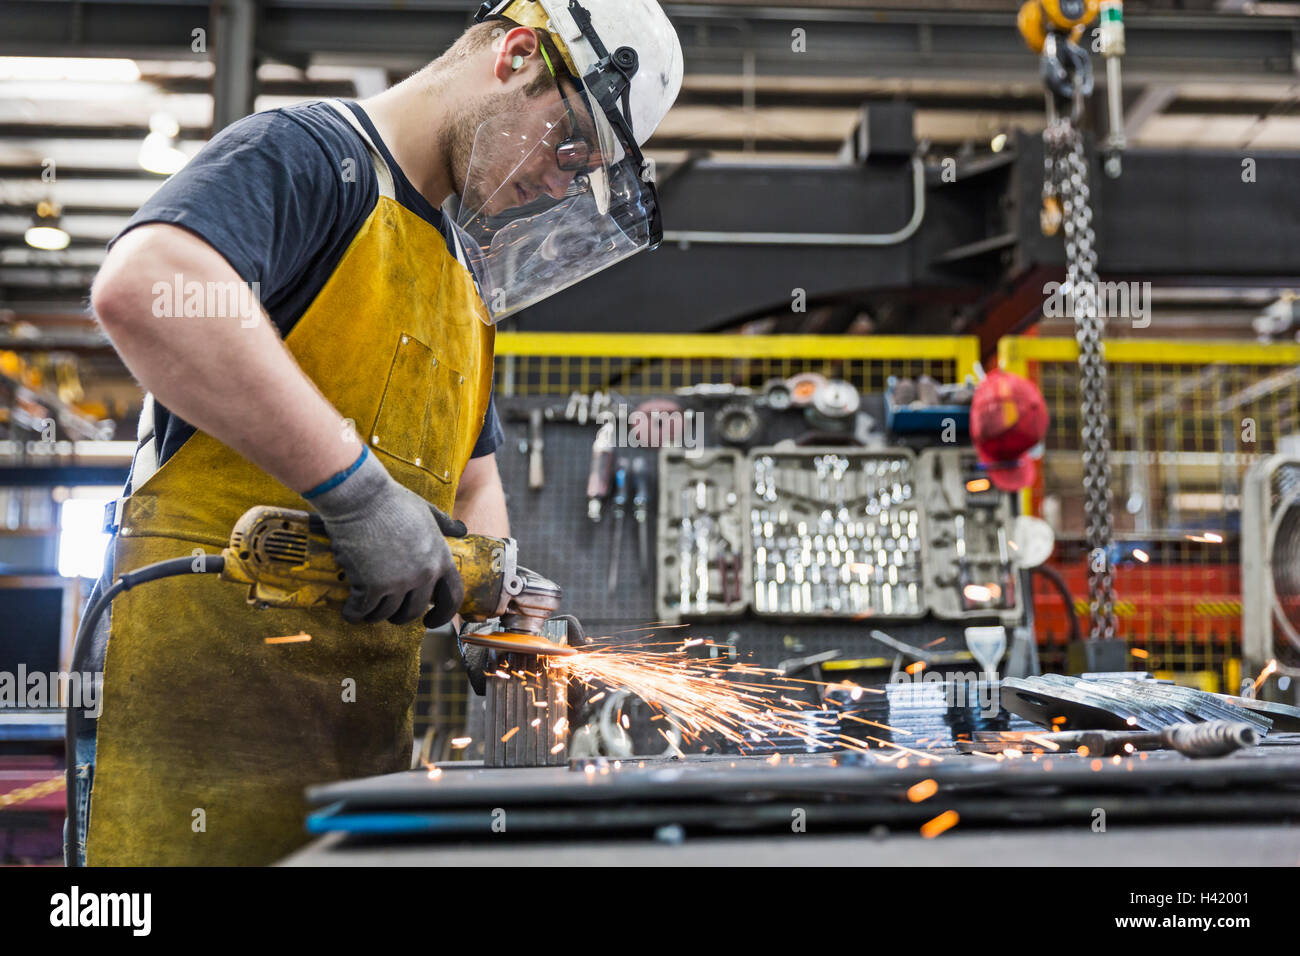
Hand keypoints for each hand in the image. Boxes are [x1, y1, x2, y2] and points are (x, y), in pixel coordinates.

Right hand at [310, 450, 466, 625]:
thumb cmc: (392, 501)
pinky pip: (362, 611)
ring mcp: (398, 582)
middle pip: (413, 611)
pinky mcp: (371, 586)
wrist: (361, 498)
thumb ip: (445, 524)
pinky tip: (349, 611)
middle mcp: (423, 574)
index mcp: (440, 558)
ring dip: (374, 614)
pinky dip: (353, 614)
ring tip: (366, 608)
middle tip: (388, 611)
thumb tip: (462, 530)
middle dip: (399, 616)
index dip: (442, 615)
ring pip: (385, 614)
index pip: (452, 597)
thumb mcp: (426, 511)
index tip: (430, 621)